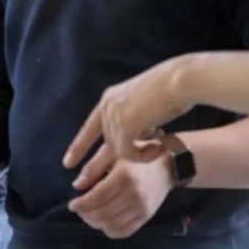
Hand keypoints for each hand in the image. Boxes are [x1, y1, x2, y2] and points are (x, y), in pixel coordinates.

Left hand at [65, 58, 194, 168]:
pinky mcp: (124, 125)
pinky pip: (128, 153)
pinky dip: (144, 156)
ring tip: (160, 146)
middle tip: (113, 168)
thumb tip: (130, 140)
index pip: (90, 127)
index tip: (68, 163)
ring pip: (118, 150)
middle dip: (112, 158)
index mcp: (110, 98)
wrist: (181, 80)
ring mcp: (114, 115)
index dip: (79, 146)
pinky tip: (160, 147)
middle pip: (108, 142)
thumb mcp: (143, 104)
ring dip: (140, 154)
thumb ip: (133, 119)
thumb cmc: (171, 90)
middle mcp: (107, 106)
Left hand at [67, 142, 173, 238]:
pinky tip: (103, 223)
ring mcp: (142, 208)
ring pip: (112, 225)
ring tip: (89, 216)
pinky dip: (110, 231)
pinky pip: (125, 231)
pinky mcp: (147, 216)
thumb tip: (76, 185)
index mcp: (124, 177)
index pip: (96, 198)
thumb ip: (93, 167)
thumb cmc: (137, 154)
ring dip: (95, 224)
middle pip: (102, 214)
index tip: (72, 204)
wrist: (168, 163)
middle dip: (85, 215)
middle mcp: (134, 195)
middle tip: (79, 210)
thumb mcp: (113, 152)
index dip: (81, 204)